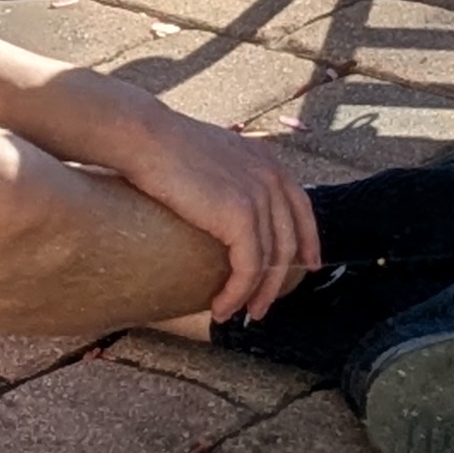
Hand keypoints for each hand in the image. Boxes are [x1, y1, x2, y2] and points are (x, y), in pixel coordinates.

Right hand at [105, 93, 321, 323]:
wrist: (145, 138)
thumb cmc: (162, 146)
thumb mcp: (212, 156)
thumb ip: (229, 176)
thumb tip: (222, 203)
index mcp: (266, 161)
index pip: (301, 207)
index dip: (307, 240)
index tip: (307, 265)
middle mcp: (271, 177)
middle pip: (289, 240)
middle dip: (278, 280)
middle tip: (261, 305)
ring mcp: (259, 196)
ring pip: (270, 261)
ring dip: (255, 294)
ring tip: (239, 314)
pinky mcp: (241, 217)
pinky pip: (248, 268)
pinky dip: (237, 293)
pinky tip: (221, 307)